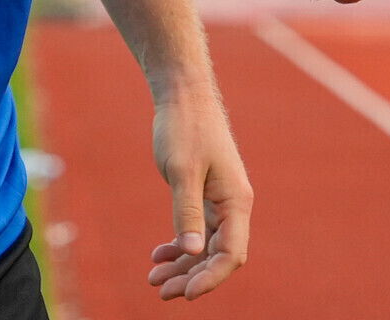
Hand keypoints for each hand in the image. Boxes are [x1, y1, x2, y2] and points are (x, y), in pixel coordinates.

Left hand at [139, 88, 251, 299]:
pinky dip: (179, 246)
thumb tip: (191, 251)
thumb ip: (186, 212)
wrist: (183, 96)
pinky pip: (196, 231)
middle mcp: (232, 205)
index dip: (210, 278)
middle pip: (218, 256)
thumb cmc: (184, 128)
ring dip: (183, 265)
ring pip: (205, 246)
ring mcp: (219, 202)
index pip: (231, 253)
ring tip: (153, 279)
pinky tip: (159, 255)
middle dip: (192, 277)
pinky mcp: (204, 196)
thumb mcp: (182, 171)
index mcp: (236, 201)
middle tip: (160, 290)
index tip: (185, 294)